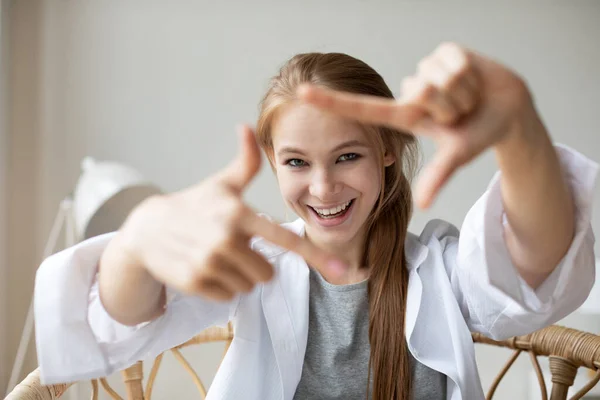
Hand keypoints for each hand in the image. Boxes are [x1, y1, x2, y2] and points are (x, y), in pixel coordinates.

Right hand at [118, 125, 345, 300]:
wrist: (147, 230)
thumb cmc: (193, 204)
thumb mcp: (220, 184)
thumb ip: (245, 162)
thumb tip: (247, 126)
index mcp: (239, 213)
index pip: (284, 239)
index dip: (315, 256)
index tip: (342, 272)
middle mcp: (226, 239)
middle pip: (268, 273)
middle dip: (257, 264)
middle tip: (236, 249)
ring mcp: (210, 263)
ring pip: (248, 286)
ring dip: (239, 276)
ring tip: (219, 256)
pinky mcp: (196, 282)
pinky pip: (228, 296)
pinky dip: (222, 286)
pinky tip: (206, 268)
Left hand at [298, 42, 537, 208]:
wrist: (510, 109)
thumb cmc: (479, 134)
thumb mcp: (458, 155)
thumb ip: (438, 176)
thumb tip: (423, 204)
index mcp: (405, 115)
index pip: (362, 107)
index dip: (331, 102)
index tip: (301, 93)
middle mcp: (412, 90)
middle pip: (422, 93)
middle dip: (450, 107)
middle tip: (461, 113)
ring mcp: (427, 70)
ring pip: (438, 78)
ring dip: (463, 92)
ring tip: (469, 98)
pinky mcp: (445, 52)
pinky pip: (453, 61)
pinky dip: (471, 74)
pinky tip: (474, 78)